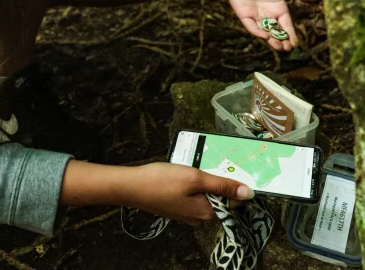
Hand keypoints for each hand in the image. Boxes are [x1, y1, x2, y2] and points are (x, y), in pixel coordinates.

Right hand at [126, 163, 254, 225]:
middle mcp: (199, 218)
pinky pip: (193, 195)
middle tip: (207, 163)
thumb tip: (249, 193)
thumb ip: (222, 185)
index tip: (230, 166)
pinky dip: (193, 183)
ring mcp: (187, 214)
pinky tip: (184, 173)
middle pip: (219, 197)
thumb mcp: (196, 178)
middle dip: (217, 179)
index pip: (233, 201)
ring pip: (205, 194)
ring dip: (204, 180)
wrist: (132, 186)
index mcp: (207, 213)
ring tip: (195, 166)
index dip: (234, 183)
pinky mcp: (177, 207)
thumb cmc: (164, 181)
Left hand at [216, 0, 316, 51]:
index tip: (296, 44)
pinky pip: (251, 26)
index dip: (291, 34)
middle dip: (281, 41)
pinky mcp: (244, 14)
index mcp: (278, 8)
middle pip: (276, 31)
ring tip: (279, 47)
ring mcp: (255, 15)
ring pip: (264, 31)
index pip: (286, 25)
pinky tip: (265, 36)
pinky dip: (257, 31)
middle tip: (287, 49)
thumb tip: (314, 0)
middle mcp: (267, 14)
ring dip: (271, 40)